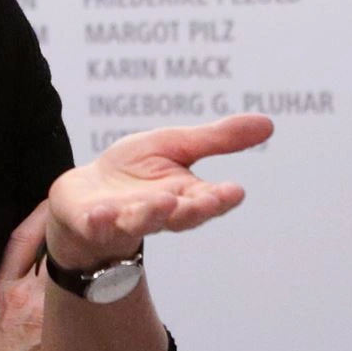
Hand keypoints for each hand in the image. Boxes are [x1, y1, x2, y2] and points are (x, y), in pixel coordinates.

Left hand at [43, 114, 272, 266]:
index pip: (208, 200)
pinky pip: (97, 227)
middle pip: (181, 216)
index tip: (236, 192)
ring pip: (141, 222)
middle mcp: (158, 213)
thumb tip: (268, 124)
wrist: (83, 194)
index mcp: (183, 195)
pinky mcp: (92, 224)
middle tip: (208, 200)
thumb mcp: (175, 145)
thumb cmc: (133, 172)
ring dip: (152, 214)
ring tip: (163, 203)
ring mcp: (125, 221)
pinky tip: (101, 215)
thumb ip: (217, 139)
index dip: (221, 198)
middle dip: (194, 209)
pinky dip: (100, 223)